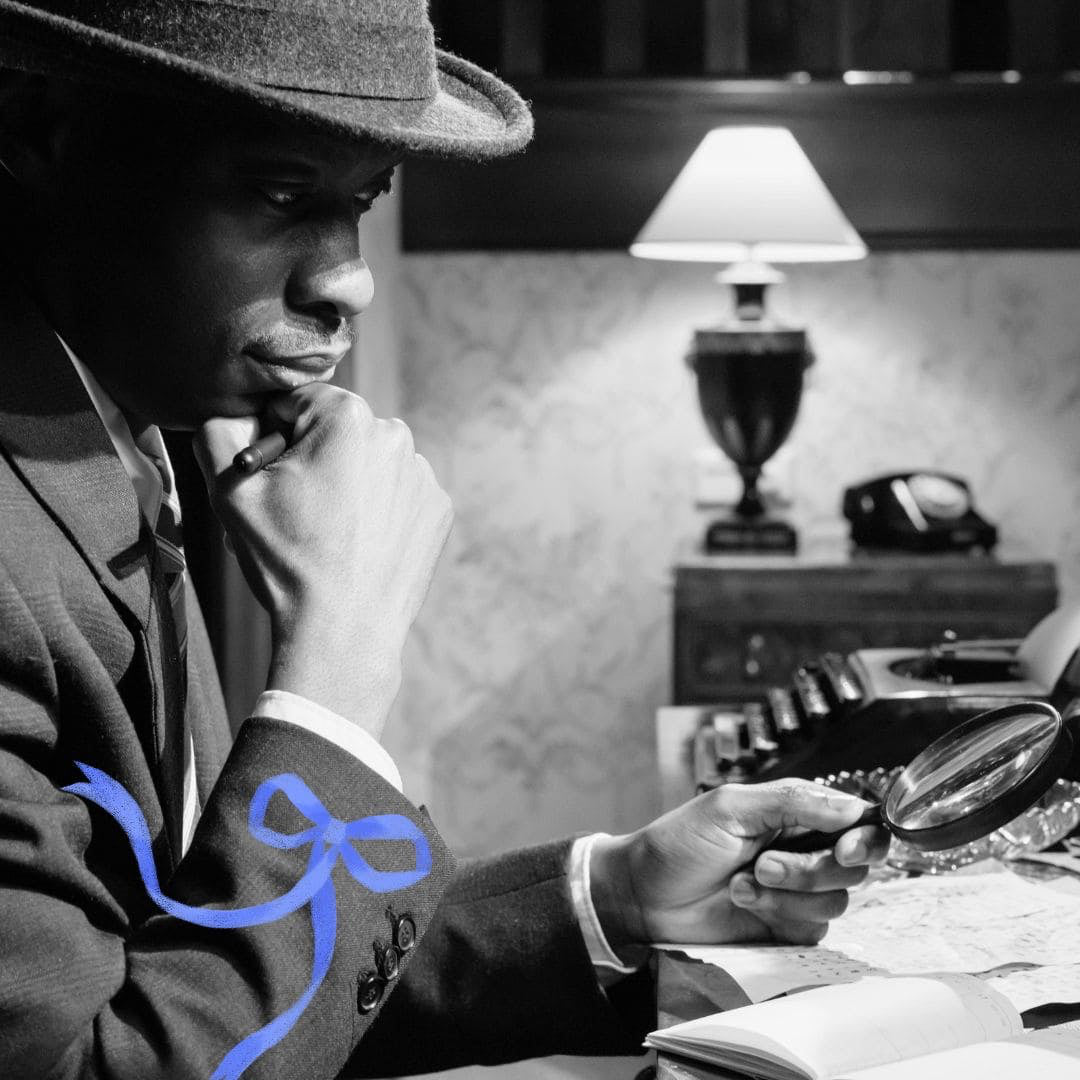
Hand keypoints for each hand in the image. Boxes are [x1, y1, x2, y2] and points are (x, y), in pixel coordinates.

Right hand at [193, 384, 452, 737]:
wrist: (343, 630)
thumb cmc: (287, 559)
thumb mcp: (230, 491)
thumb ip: (218, 432)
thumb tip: (233, 414)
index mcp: (347, 416)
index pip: (297, 403)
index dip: (274, 439)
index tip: (273, 479)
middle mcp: (395, 434)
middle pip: (338, 432)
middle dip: (316, 460)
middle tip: (300, 511)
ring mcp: (423, 473)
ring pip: (371, 464)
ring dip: (351, 484)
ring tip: (332, 532)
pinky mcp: (438, 508)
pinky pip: (400, 495)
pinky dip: (381, 511)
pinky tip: (362, 544)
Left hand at [589, 780, 888, 954]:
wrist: (643, 894)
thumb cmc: (679, 842)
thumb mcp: (730, 808)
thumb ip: (792, 801)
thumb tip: (852, 806)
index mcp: (794, 811)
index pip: (857, 819)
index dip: (865, 836)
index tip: (846, 848)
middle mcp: (803, 848)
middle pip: (855, 864)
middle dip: (812, 867)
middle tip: (764, 864)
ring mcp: (797, 891)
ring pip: (837, 899)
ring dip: (789, 892)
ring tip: (743, 882)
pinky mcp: (788, 927)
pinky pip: (815, 929)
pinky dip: (780, 914)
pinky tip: (744, 902)